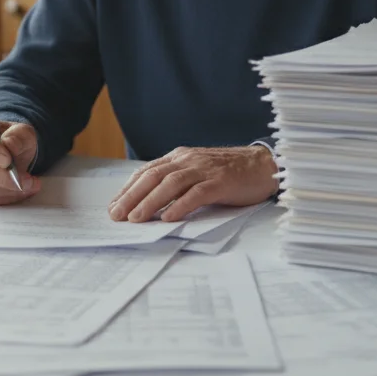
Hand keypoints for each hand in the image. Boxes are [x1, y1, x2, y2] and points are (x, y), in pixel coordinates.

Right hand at [0, 118, 41, 204]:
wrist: (12, 153)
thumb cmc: (14, 140)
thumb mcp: (23, 133)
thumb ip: (19, 136)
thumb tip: (10, 144)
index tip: (8, 161)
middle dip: (3, 178)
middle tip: (27, 181)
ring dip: (9, 190)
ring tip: (30, 186)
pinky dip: (5, 198)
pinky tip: (20, 192)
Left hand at [109, 145, 277, 222]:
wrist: (263, 165)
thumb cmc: (229, 172)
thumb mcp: (197, 171)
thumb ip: (177, 182)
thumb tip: (150, 203)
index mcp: (180, 157)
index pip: (147, 171)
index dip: (128, 188)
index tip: (114, 206)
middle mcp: (188, 160)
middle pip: (154, 176)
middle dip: (132, 196)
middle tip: (117, 215)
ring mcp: (205, 170)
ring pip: (171, 184)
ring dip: (151, 201)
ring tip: (137, 218)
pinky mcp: (221, 182)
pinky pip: (197, 193)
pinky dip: (181, 205)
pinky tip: (169, 217)